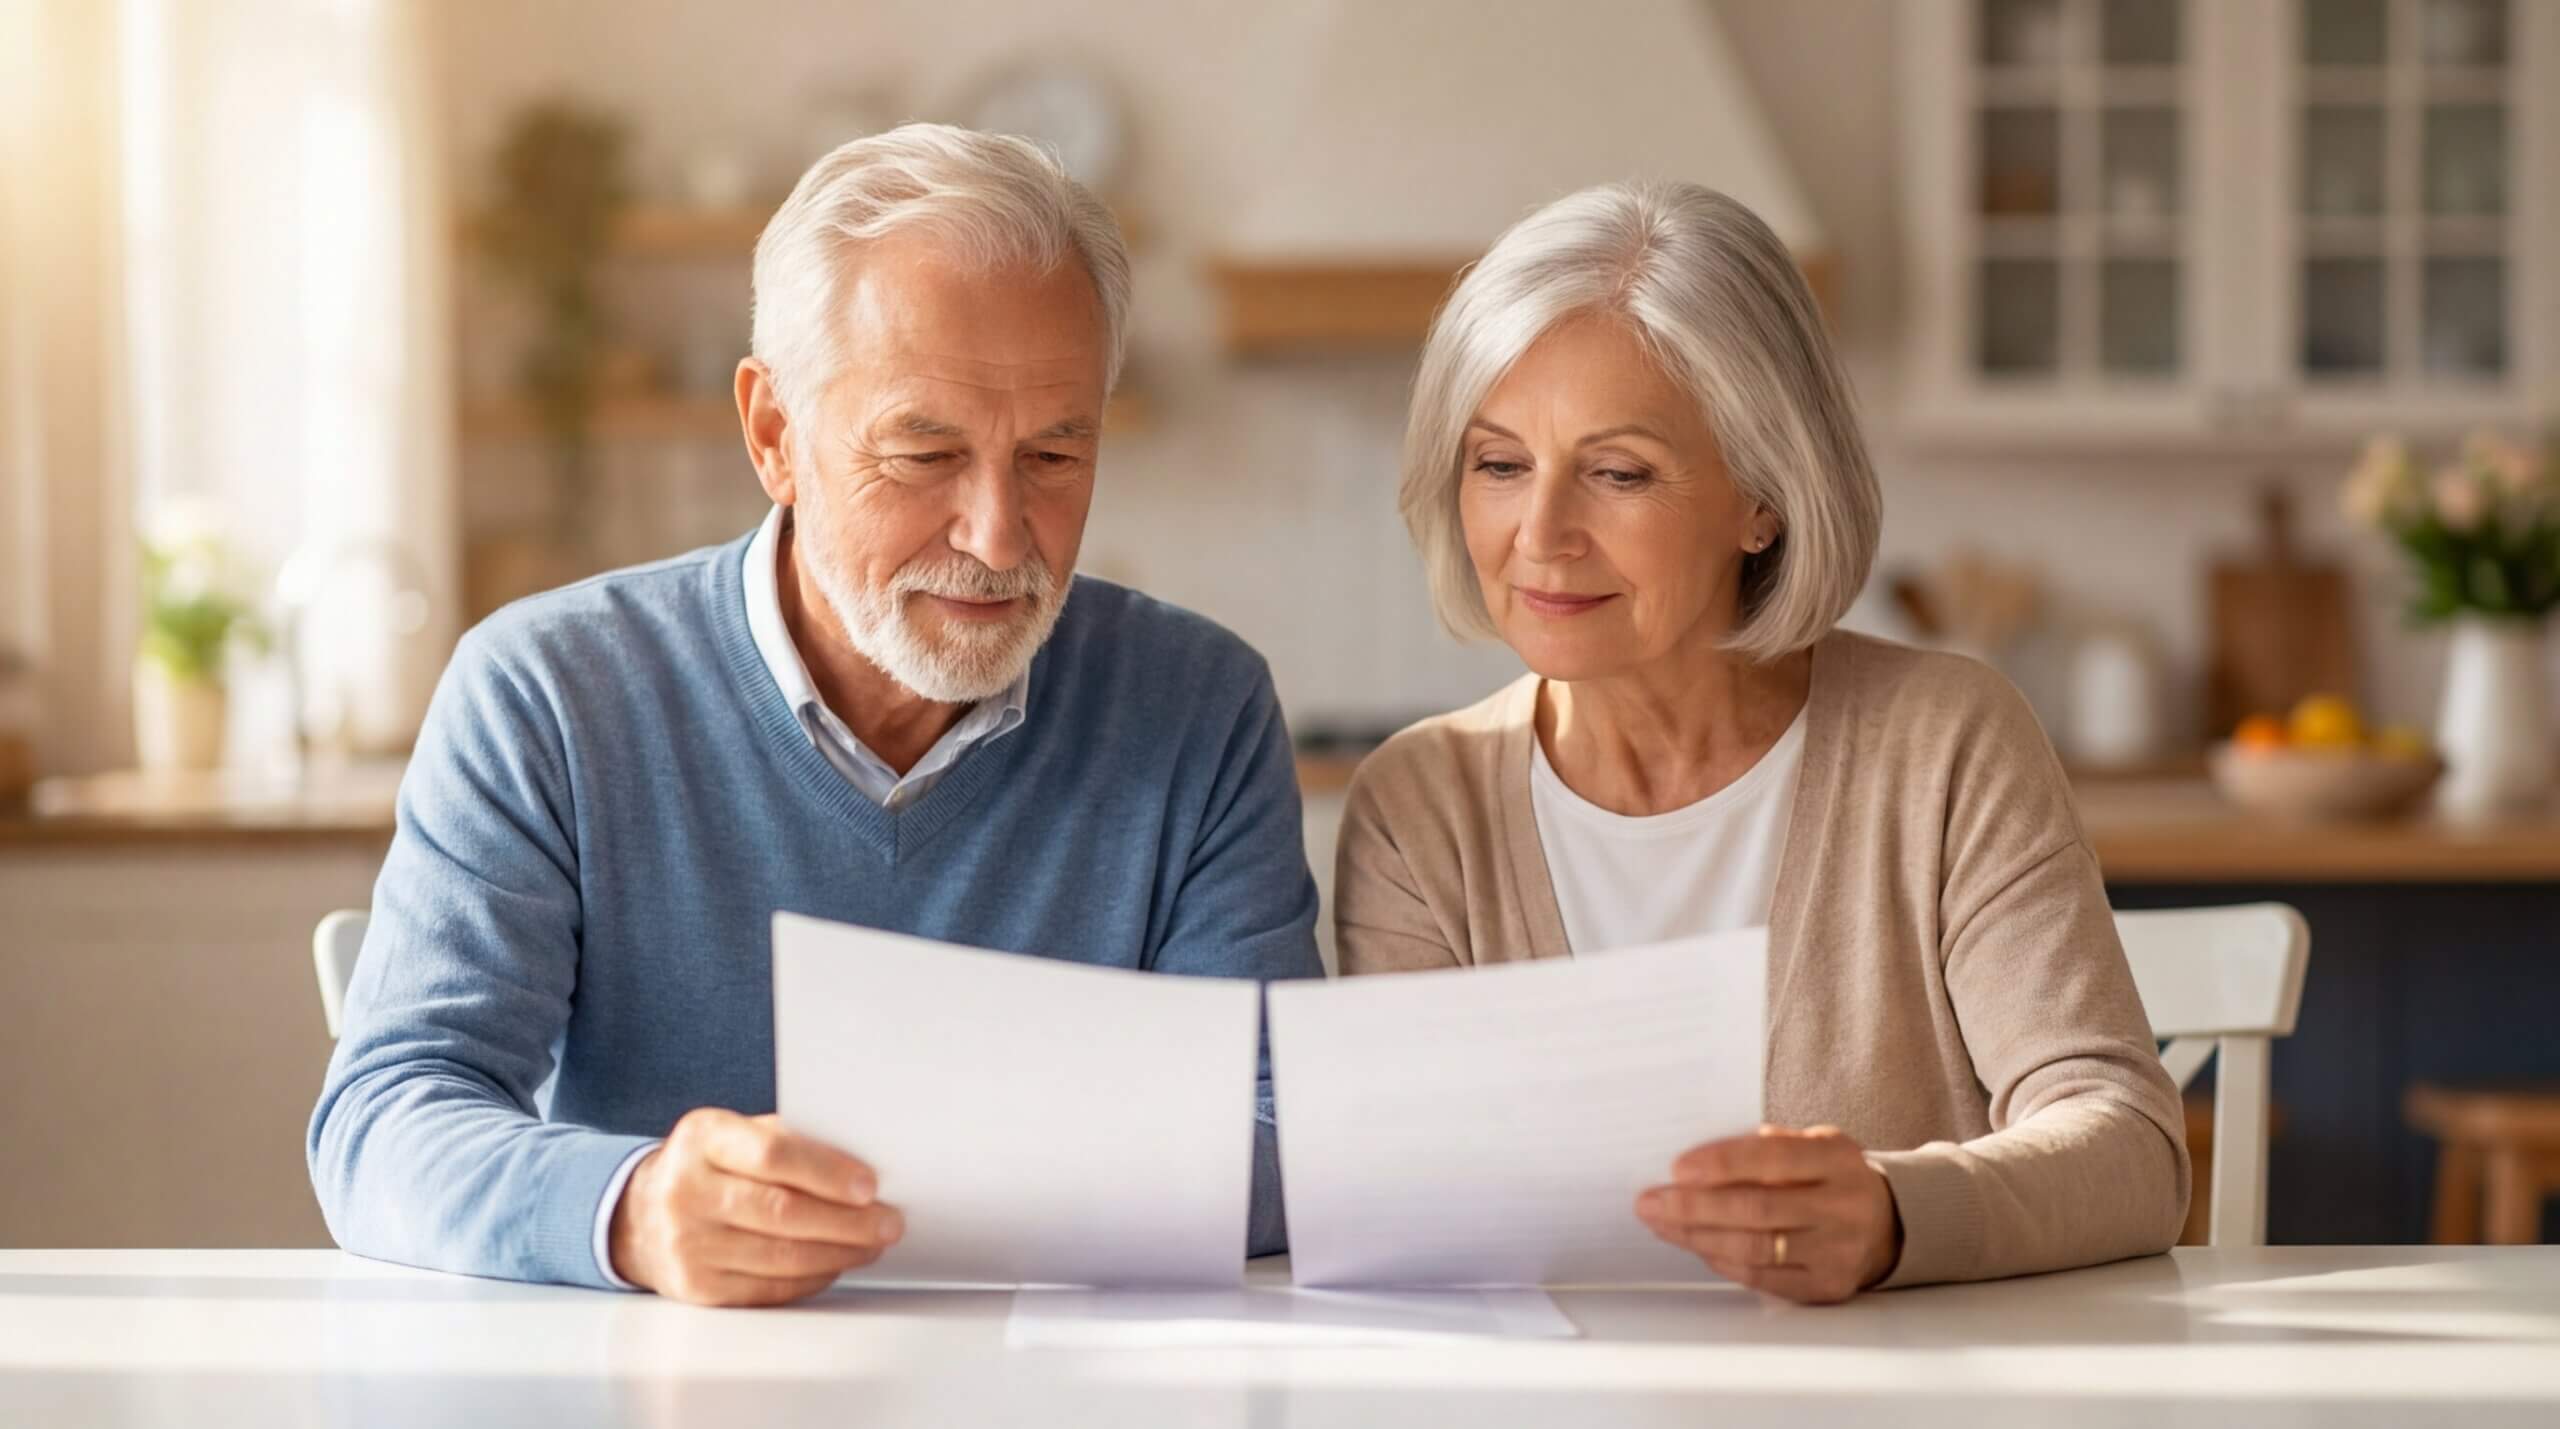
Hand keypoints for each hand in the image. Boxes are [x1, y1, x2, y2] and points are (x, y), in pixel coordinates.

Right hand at [608, 1108, 903, 1306]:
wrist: (643, 1215)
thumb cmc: (711, 1166)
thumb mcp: (736, 1134)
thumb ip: (789, 1141)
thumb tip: (862, 1168)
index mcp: (703, 1138)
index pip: (771, 1154)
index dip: (826, 1172)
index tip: (870, 1185)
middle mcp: (686, 1191)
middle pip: (780, 1212)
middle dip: (847, 1221)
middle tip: (888, 1222)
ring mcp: (687, 1244)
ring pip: (780, 1257)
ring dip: (839, 1253)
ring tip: (873, 1244)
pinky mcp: (697, 1287)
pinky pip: (769, 1288)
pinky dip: (813, 1278)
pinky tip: (837, 1263)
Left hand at [1635, 1124, 1902, 1304]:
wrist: (1888, 1223)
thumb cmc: (1831, 1177)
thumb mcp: (1813, 1144)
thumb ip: (1764, 1147)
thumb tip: (1695, 1161)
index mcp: (1836, 1159)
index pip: (1773, 1159)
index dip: (1722, 1164)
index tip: (1677, 1168)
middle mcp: (1842, 1206)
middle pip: (1757, 1209)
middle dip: (1694, 1207)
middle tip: (1650, 1202)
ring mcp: (1837, 1251)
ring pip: (1755, 1247)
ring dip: (1698, 1236)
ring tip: (1661, 1224)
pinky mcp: (1827, 1286)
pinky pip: (1763, 1277)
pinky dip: (1722, 1260)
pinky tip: (1695, 1245)